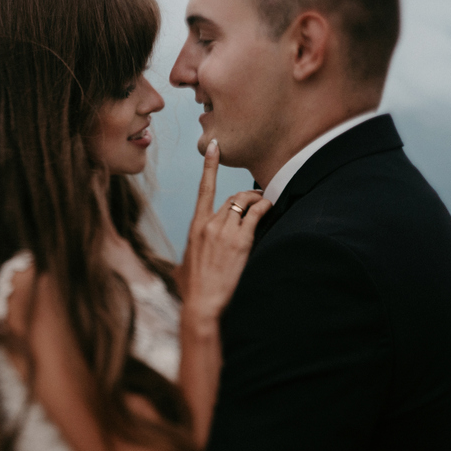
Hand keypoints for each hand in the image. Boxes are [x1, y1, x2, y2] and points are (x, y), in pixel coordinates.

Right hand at [180, 140, 272, 325]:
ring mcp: (225, 232)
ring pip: (245, 203)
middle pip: (232, 197)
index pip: (204, 189)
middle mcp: (209, 224)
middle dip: (246, 195)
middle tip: (257, 197)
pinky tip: (270, 207)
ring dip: (257, 199)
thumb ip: (185, 260)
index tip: (214, 147)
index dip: (210, 165)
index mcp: (195, 227)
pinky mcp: (241, 241)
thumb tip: (179, 268)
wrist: (202, 304)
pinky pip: (256, 214)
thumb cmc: (192, 291)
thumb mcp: (183, 269)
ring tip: (266, 202)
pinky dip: (265, 207)